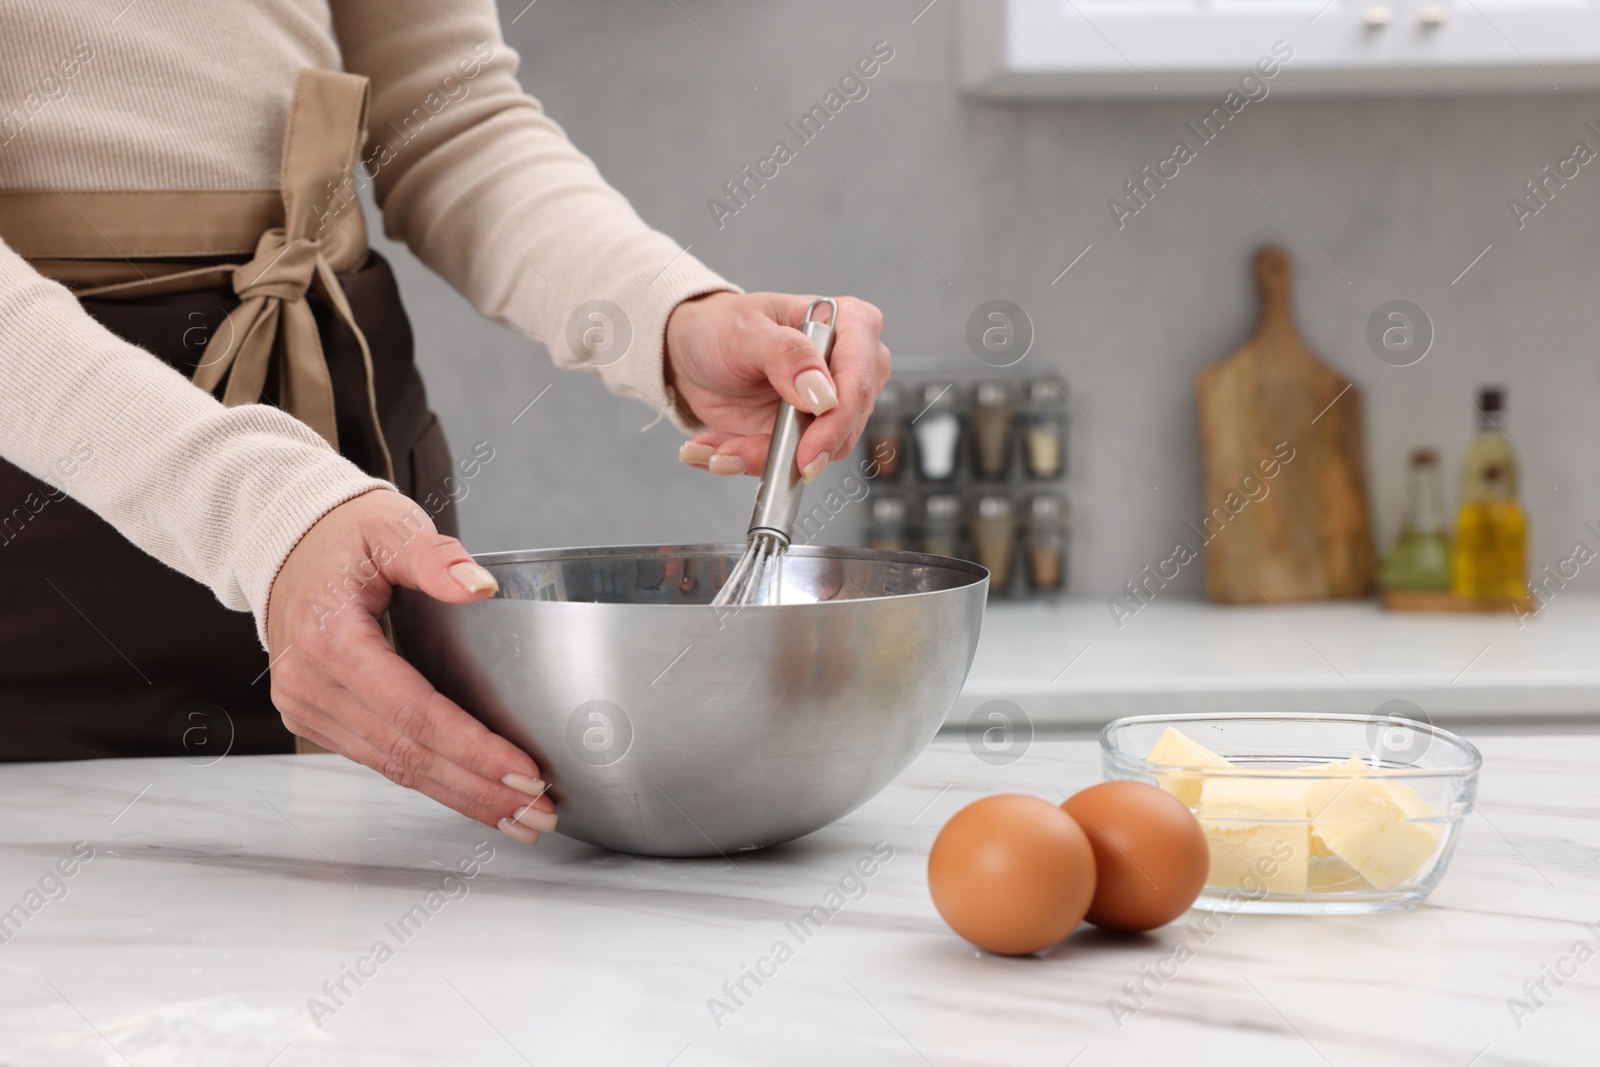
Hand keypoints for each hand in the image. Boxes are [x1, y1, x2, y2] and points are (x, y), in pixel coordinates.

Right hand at [266, 489, 553, 844]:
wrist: (286, 545)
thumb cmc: (344, 535)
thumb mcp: (391, 527)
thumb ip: (436, 557)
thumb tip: (480, 586)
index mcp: (331, 639)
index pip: (414, 711)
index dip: (472, 749)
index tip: (526, 773)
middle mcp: (312, 684)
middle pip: (407, 753)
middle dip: (478, 789)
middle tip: (539, 812)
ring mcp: (308, 709)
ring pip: (394, 767)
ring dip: (460, 797)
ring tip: (521, 818)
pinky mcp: (317, 720)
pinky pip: (380, 759)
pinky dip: (431, 781)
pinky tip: (474, 795)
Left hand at [665, 291, 889, 480]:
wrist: (695, 352)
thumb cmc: (723, 326)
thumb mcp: (745, 331)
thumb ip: (786, 354)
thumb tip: (823, 395)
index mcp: (850, 325)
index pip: (860, 379)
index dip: (837, 421)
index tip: (807, 452)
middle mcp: (850, 367)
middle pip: (844, 426)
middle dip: (787, 449)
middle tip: (733, 451)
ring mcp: (831, 404)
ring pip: (817, 453)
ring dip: (760, 457)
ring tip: (717, 447)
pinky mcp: (808, 433)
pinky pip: (791, 463)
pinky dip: (750, 461)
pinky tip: (720, 447)